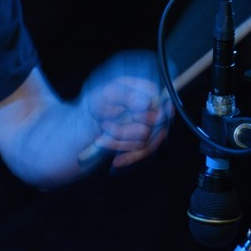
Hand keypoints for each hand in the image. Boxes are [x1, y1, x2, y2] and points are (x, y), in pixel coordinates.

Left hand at [80, 51, 172, 168]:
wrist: (92, 117)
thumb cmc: (99, 99)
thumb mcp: (106, 93)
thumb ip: (126, 96)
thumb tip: (147, 103)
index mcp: (148, 89)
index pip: (159, 102)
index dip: (144, 113)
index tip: (127, 116)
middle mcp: (156, 107)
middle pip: (153, 124)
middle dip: (125, 130)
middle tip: (104, 125)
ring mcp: (155, 125)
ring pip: (146, 141)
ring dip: (120, 142)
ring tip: (100, 138)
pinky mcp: (149, 140)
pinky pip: (144, 152)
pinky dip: (129, 157)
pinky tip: (116, 161)